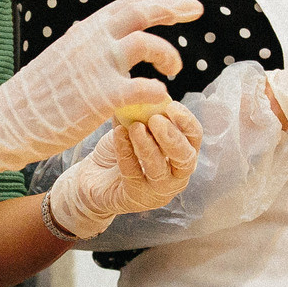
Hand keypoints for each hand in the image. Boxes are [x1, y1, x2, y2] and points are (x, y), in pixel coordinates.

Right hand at [0, 0, 201, 179]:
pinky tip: (162, 97)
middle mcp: (92, 41)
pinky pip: (143, 88)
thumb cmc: (36, 96)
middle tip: (198, 10)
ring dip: (168, 54)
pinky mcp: (100, 97)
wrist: (6, 120)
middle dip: (173, 7)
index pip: (129, 4)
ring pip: (148, 44)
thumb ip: (89, 46)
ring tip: (175, 68)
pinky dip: (158, 91)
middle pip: (142, 11)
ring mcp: (97, 67)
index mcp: (85, 31)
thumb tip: (111, 41)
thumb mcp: (64, 56)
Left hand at [46, 105, 202, 236]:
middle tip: (156, 120)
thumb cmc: (121, 149)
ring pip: (159, 169)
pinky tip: (118, 135)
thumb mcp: (135, 126)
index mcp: (182, 153)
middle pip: (185, 157)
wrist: (93, 176)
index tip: (171, 106)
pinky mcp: (136, 197)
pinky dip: (126, 152)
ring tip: (135, 127)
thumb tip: (148, 89)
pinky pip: (133, 173)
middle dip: (171, 137)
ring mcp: (158, 190)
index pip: (194, 137)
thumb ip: (145, 113)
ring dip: (148, 146)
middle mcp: (176, 174)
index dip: (186, 122)